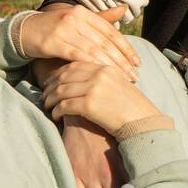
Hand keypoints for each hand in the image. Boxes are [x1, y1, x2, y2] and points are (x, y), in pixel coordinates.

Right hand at [20, 4, 140, 78]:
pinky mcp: (52, 42)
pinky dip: (91, 65)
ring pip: (93, 49)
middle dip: (121, 60)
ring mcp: (63, 29)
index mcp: (83, 12)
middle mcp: (75, 18)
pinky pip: (76, 55)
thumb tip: (123, 9)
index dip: (125, 47)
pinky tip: (101, 75)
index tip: (137, 62)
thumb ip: (100, 19)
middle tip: (134, 75)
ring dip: (110, 65)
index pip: (110, 31)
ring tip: (122, 78)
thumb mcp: (77, 20)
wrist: (23, 31)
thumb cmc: (54, 27)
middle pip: (104, 41)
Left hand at [41, 62, 160, 134]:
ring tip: (47, 107)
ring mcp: (94, 89)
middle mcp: (99, 75)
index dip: (58, 73)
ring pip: (61, 91)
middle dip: (50, 86)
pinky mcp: (90, 105)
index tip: (50, 82)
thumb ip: (100, 79)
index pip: (74, 65)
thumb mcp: (118, 85)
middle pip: (64, 76)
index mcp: (105, 67)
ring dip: (50, 100)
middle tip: (44, 95)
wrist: (143, 122)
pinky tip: (56, 116)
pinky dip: (56, 111)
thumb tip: (78, 82)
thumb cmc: (131, 108)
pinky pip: (65, 105)